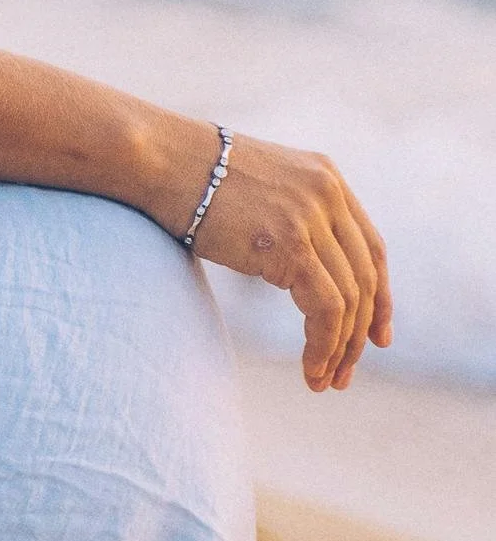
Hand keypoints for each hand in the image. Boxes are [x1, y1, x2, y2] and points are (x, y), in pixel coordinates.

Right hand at [184, 132, 391, 391]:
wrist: (160, 159)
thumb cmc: (189, 177)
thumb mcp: (257, 190)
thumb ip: (288, 217)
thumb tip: (294, 266)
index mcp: (326, 177)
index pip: (372, 248)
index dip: (380, 298)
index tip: (377, 337)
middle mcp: (328, 194)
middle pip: (365, 278)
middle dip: (359, 335)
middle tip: (344, 374)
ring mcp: (312, 217)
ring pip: (349, 300)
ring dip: (340, 349)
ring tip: (323, 380)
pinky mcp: (292, 244)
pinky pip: (326, 309)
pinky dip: (323, 345)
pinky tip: (310, 368)